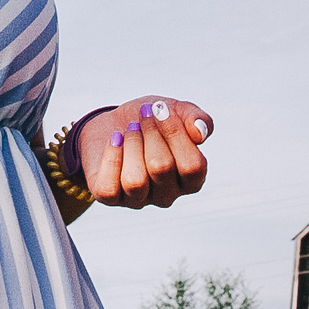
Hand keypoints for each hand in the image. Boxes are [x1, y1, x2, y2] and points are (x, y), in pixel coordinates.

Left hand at [81, 97, 213, 207]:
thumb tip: (200, 132)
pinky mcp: (110, 198)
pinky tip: (115, 140)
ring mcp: (138, 200)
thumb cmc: (151, 121)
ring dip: (131, 145)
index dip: (176, 133)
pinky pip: (109, 187)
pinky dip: (111, 157)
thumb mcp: (176, 111)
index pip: (193, 166)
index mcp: (191, 180)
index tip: (161, 108)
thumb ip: (197, 119)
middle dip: (150, 133)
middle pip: (161, 168)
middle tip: (143, 115)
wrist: (113, 123)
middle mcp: (167, 196)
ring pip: (135, 181)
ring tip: (130, 130)